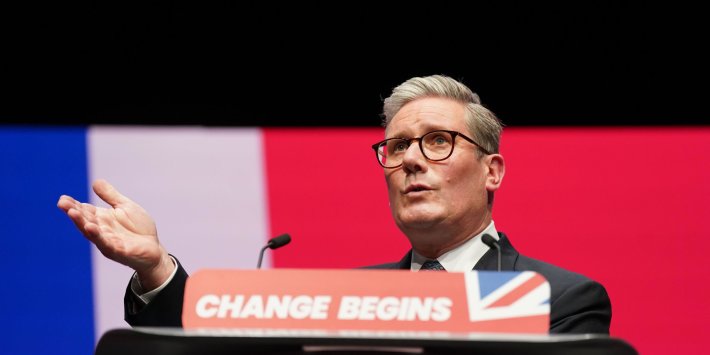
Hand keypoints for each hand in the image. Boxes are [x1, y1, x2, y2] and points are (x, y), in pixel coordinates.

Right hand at [57, 179, 173, 290]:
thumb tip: (95, 182)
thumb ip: (111, 196)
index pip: (85, 211)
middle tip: (62, 204)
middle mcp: (102, 231)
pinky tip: (91, 228)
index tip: (62, 199)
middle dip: (74, 213)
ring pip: (93, 233)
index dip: (73, 205)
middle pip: (85, 221)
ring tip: (73, 214)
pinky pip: (108, 244)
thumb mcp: (125, 207)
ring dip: (82, 223)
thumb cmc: (138, 228)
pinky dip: (99, 237)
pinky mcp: (120, 251)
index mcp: (102, 219)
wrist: (154, 248)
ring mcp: (109, 242)